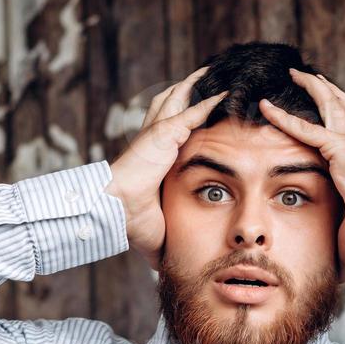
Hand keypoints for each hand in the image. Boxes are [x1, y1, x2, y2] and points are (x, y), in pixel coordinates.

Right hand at [107, 67, 227, 271]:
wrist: (116, 211)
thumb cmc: (132, 223)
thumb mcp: (157, 232)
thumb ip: (166, 243)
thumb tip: (168, 272)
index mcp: (154, 157)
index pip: (173, 130)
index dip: (185, 117)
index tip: (200, 113)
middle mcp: (155, 139)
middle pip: (173, 104)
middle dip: (190, 89)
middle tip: (209, 77)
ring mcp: (160, 133)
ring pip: (180, 99)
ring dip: (198, 86)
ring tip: (217, 71)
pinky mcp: (165, 133)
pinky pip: (193, 110)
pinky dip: (210, 100)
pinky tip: (228, 90)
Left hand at [259, 69, 344, 283]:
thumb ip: (335, 249)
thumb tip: (329, 280)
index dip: (334, 115)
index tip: (322, 106)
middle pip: (341, 107)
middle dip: (325, 90)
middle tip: (308, 76)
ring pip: (329, 105)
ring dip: (310, 88)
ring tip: (294, 74)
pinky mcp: (340, 149)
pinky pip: (306, 129)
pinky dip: (285, 117)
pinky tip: (266, 107)